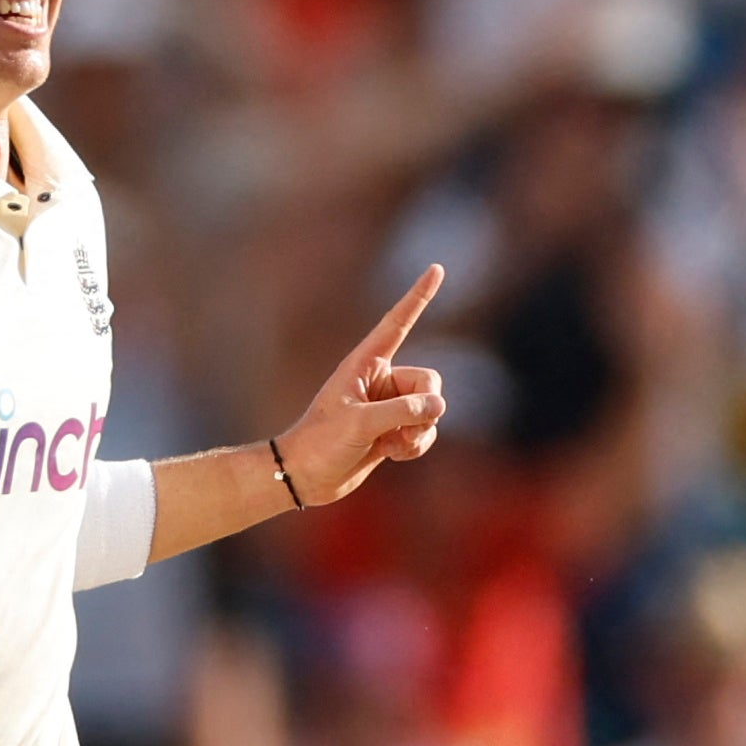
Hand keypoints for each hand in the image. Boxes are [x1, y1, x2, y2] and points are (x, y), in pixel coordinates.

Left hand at [271, 265, 449, 507]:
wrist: (305, 477)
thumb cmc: (321, 443)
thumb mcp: (359, 424)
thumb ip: (403, 412)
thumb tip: (439, 406)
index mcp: (365, 363)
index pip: (398, 323)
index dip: (419, 296)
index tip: (437, 268)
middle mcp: (381, 380)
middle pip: (429, 381)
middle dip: (425, 408)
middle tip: (404, 430)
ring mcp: (389, 406)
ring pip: (431, 409)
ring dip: (420, 432)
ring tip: (393, 447)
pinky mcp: (394, 430)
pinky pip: (425, 430)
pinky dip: (416, 445)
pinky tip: (392, 455)